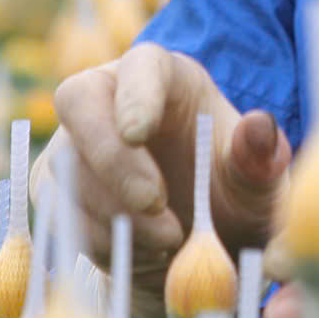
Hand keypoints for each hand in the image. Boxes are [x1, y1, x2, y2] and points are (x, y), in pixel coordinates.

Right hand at [34, 43, 290, 272]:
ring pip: (68, 166)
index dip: (135, 93)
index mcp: (166, 78)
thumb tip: (259, 127)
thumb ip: (262, 160)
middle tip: (154, 203)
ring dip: (115, 212)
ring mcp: (75, 144)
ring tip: (171, 240)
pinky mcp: (56, 190)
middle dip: (112, 157)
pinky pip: (60, 213)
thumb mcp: (261, 187)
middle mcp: (110, 99)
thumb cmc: (234, 199)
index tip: (139, 131)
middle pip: (79, 102)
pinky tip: (146, 253)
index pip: (141, 65)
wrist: (199, 250)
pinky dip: (101, 241)